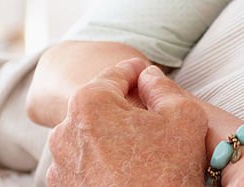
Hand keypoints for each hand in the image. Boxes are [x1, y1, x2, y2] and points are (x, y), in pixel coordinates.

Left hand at [47, 58, 206, 186]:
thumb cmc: (168, 172)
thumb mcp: (183, 116)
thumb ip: (163, 87)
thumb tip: (149, 76)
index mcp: (90, 104)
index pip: (114, 74)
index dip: (134, 70)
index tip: (144, 71)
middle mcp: (65, 132)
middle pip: (98, 105)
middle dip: (122, 105)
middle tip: (148, 112)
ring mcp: (60, 164)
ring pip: (89, 134)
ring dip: (110, 133)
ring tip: (141, 145)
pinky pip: (83, 161)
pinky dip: (101, 159)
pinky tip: (128, 167)